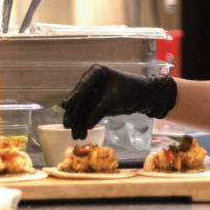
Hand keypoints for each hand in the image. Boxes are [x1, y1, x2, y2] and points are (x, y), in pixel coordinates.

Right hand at [61, 64, 177, 139]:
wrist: (143, 96)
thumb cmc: (131, 90)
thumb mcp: (114, 99)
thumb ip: (100, 110)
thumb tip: (87, 125)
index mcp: (96, 73)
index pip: (83, 86)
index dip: (74, 96)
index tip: (66, 106)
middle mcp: (90, 83)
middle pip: (79, 100)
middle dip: (74, 114)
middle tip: (68, 125)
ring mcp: (91, 94)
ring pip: (81, 110)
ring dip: (78, 123)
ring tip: (76, 136)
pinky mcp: (95, 104)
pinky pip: (87, 115)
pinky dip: (84, 124)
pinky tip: (81, 134)